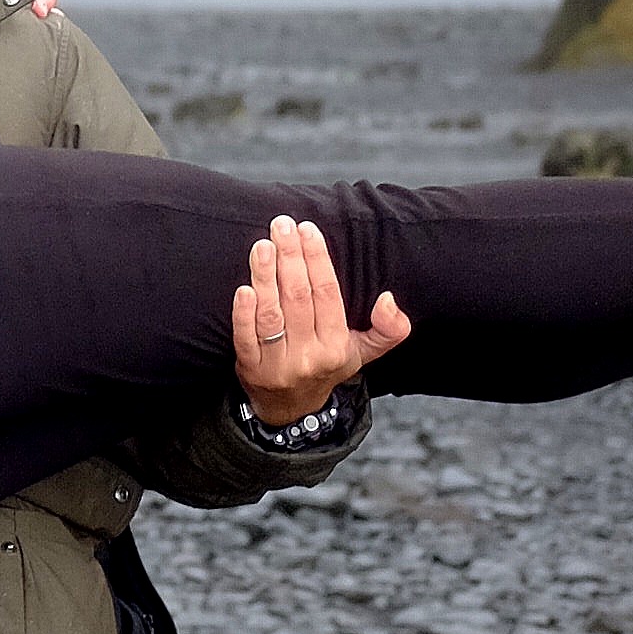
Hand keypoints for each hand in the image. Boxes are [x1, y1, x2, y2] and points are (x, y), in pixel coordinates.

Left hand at [233, 214, 409, 423]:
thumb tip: (388, 299)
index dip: (317, 260)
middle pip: (298, 298)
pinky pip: (246, 338)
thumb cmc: (326, 366)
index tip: (307, 230)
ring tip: (263, 245)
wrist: (291, 407)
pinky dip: (244, 313)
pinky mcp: (250, 368)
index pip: (327, 295)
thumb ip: (388, 329)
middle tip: (282, 225)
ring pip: (271, 315)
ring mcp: (277, 363)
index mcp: (336, 347)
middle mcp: (308, 356)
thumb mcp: (364, 352)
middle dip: (290, 258)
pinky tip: (244, 287)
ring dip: (265, 277)